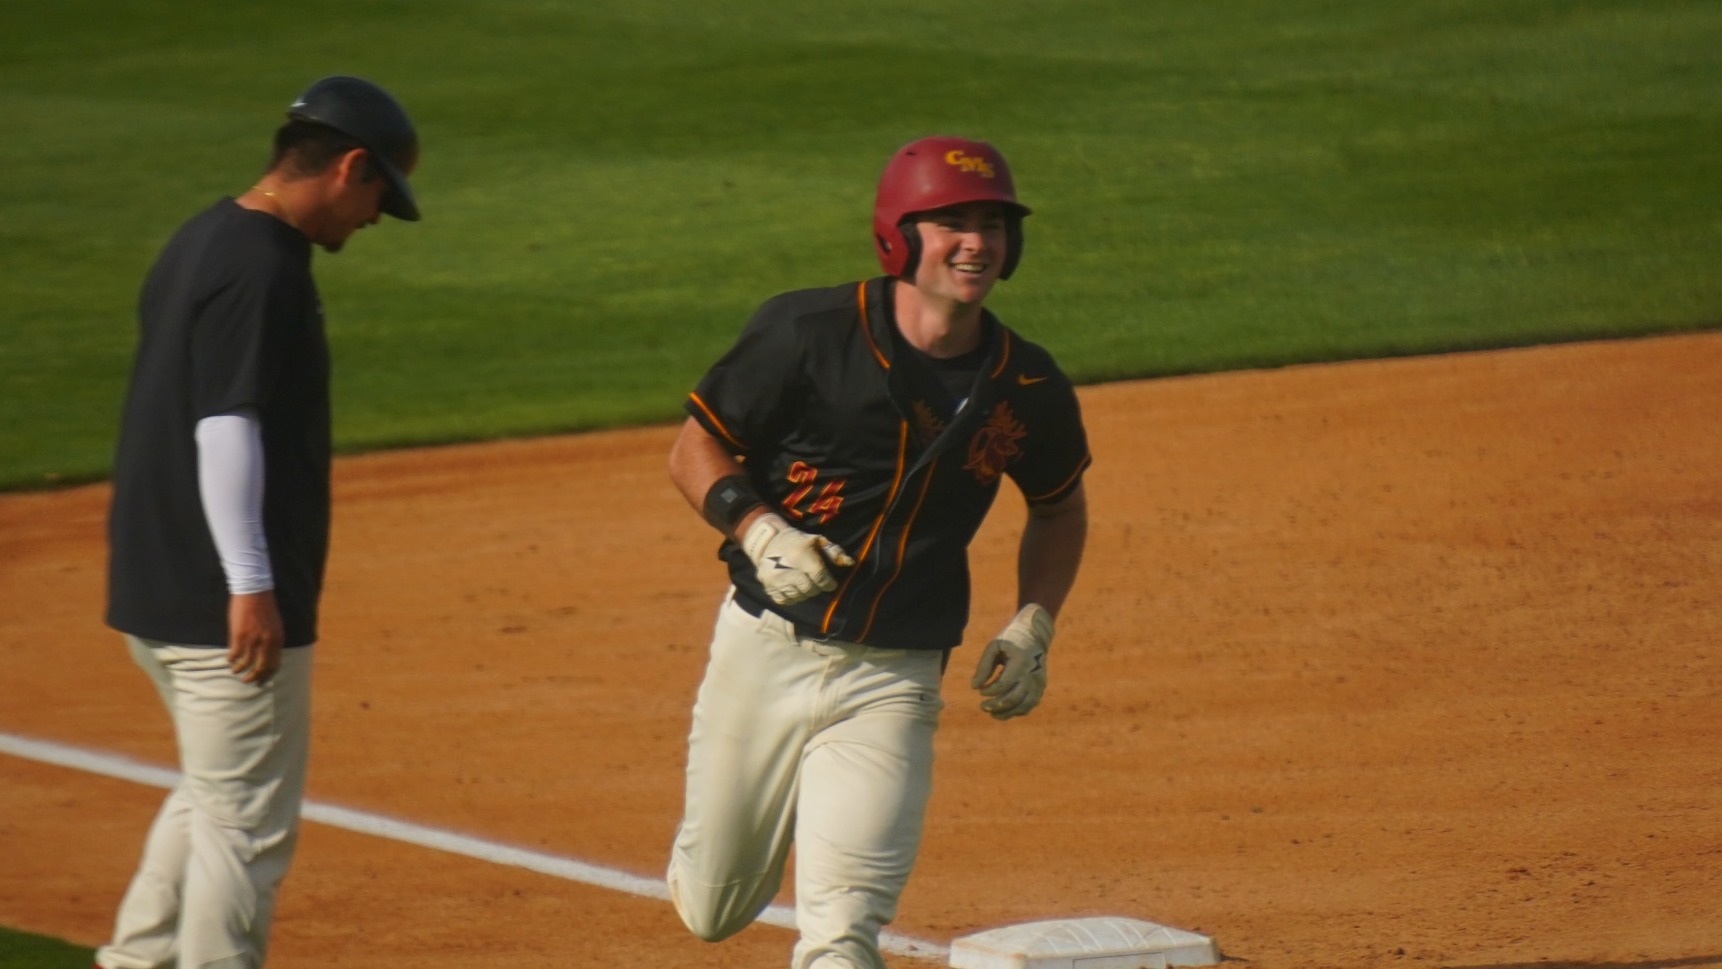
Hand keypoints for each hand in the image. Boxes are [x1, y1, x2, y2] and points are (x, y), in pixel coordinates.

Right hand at [227, 590, 285, 683]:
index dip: (267, 676)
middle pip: (261, 668)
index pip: (274, 665)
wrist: (255, 592)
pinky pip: (235, 654)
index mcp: (278, 640)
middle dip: (254, 677)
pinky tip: (229, 659)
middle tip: (248, 681)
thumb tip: (266, 654)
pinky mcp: (239, 636)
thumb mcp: (275, 626)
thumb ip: (272, 640)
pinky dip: (231, 659)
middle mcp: (267, 643)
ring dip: (240, 670)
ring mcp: (253, 640)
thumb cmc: (264, 607)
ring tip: (235, 671)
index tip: (261, 681)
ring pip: (246, 663)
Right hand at [741, 513, 854, 605]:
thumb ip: (834, 552)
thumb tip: (850, 563)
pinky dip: (794, 596)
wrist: (769, 543)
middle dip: (817, 587)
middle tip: (816, 581)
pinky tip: (794, 587)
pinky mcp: (769, 588)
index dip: (828, 583)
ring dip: (805, 592)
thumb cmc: (799, 542)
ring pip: (799, 596)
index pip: (819, 577)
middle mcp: (784, 568)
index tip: (831, 583)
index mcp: (799, 554)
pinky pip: (788, 600)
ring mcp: (774, 580)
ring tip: (804, 582)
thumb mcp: (817, 541)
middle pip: (809, 589)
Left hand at [970, 603, 1054, 719]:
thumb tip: (974, 687)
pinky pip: (1029, 706)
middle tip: (982, 706)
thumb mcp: (994, 647)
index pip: (1003, 685)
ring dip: (1006, 713)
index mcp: (1021, 662)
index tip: (980, 690)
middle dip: (996, 706)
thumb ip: (983, 666)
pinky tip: (1003, 711)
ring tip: (991, 713)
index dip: (989, 691)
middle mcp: (1032, 675)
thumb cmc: (1010, 639)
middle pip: (1013, 699)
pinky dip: (1016, 711)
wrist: (1035, 635)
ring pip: (1023, 706)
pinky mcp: (1041, 688)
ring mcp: (1039, 683)